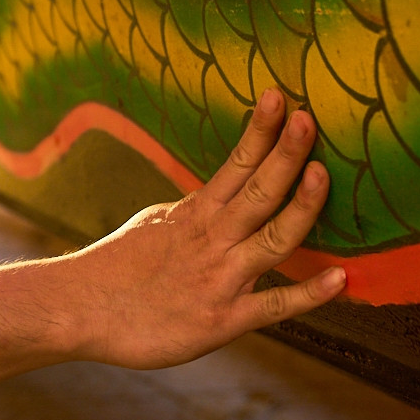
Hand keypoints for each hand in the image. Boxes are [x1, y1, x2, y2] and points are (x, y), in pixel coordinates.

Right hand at [67, 91, 345, 369]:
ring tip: (323, 173)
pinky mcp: (221, 321)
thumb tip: (221, 192)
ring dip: (300, 207)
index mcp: (194, 214)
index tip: (280, 97)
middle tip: (308, 118)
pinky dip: (307, 294)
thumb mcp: (155, 224)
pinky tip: (341, 279)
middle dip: (285, 153)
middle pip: (258, 192)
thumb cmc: (116, 268)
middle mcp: (211, 240)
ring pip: (272, 240)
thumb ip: (195, 210)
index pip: (236, 165)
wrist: (79, 311)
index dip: (261, 132)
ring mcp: (219, 280)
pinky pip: (273, 307)